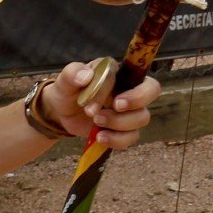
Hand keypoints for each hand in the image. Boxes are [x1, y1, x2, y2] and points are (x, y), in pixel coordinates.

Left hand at [44, 62, 160, 148]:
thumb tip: (86, 76)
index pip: (138, 74)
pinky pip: (131, 137)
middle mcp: (128, 89)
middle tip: (115, 107)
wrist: (60, 112)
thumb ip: (73, 73)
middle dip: (137, 102)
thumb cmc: (67, 90)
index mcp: (118, 72)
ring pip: (141, 118)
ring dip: (119, 123)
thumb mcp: (65, 80)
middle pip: (152, 91)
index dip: (132, 90)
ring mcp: (128, 110)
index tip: (115, 102)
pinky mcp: (122, 129)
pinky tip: (100, 137)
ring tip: (96, 121)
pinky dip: (117, 140)